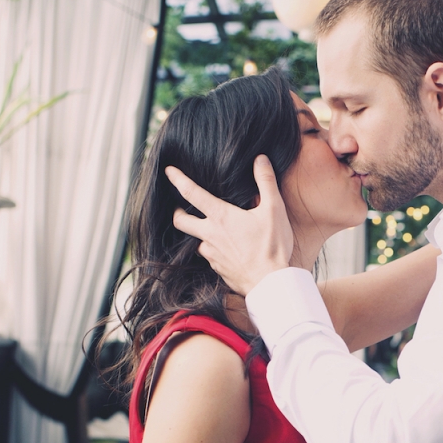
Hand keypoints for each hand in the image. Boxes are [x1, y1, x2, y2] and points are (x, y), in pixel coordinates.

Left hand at [166, 157, 292, 295]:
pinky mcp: (218, 269)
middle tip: (180, 208)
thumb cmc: (272, 246)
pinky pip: (210, 257)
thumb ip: (266, 182)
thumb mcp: (274, 210)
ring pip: (197, 241)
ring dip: (201, 234)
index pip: (192, 193)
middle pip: (181, 221)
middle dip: (177, 212)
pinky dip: (215, 251)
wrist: (270, 284)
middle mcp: (210, 235)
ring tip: (213, 231)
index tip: (168, 171)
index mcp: (221, 217)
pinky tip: (227, 251)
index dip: (178, 179)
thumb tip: (260, 159)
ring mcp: (212, 255)